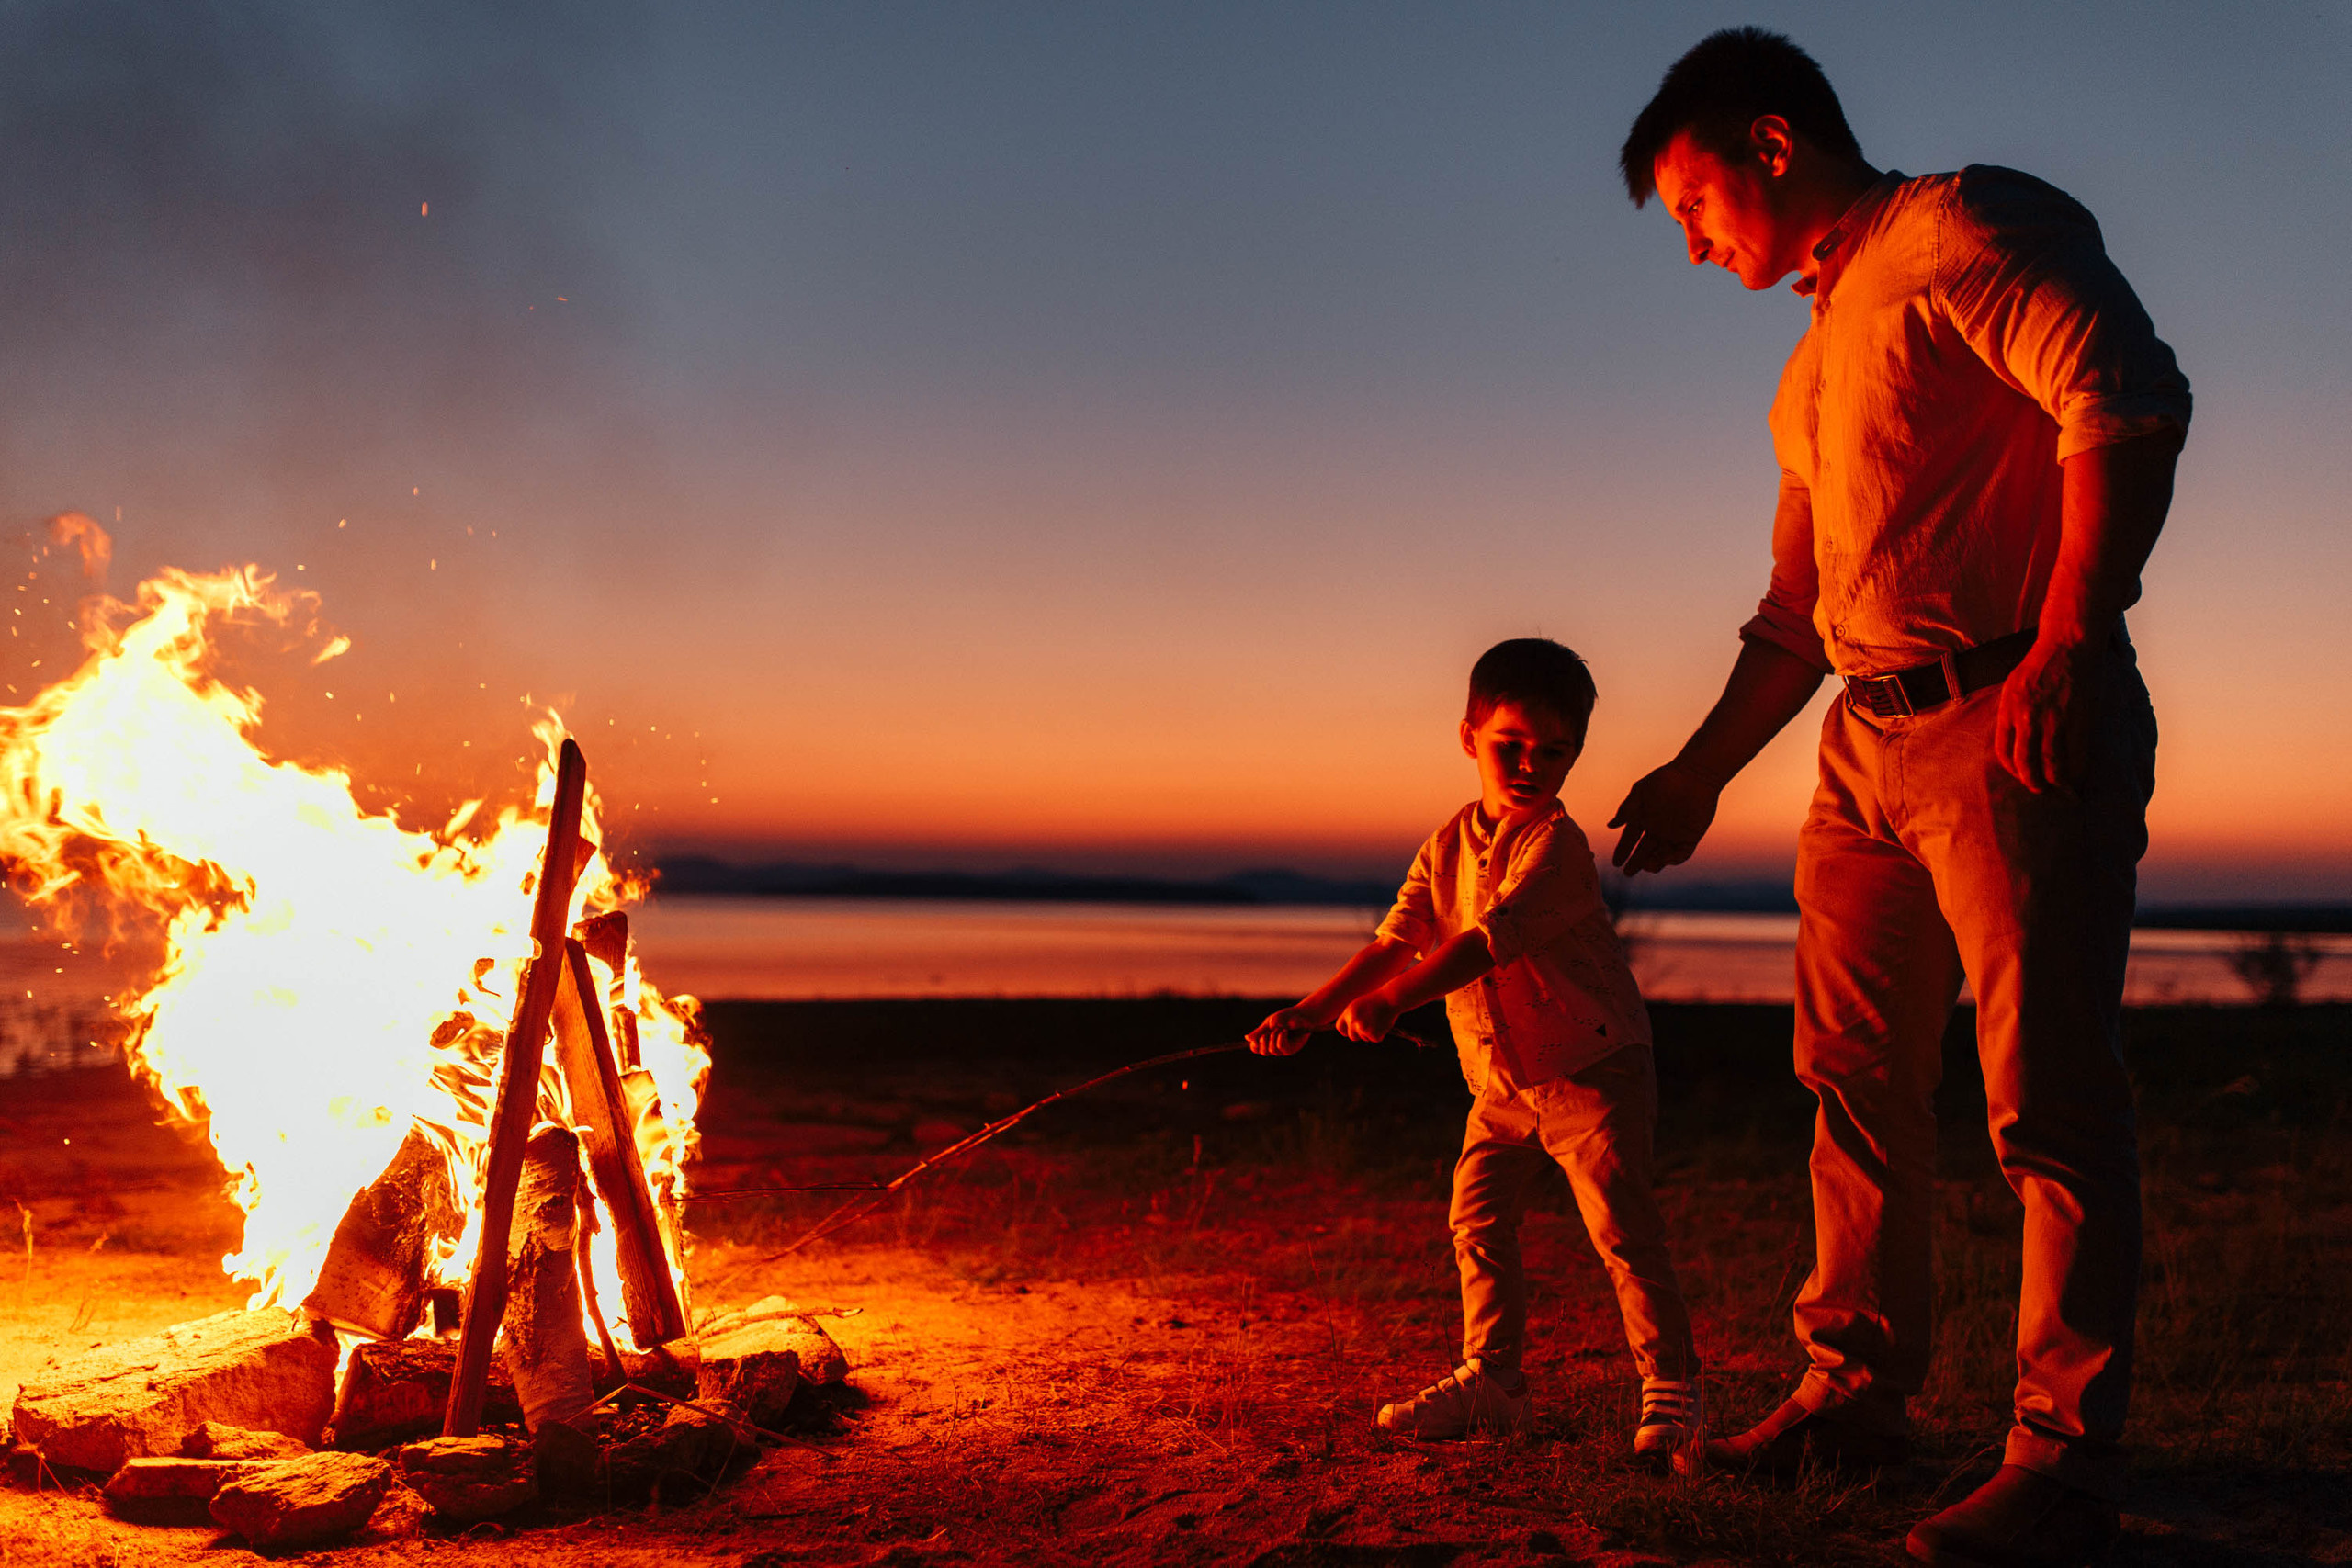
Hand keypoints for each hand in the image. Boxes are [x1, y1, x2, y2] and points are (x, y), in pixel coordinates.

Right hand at [1247, 1005, 1319, 1055]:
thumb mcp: (1270, 1023)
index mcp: (1266, 1040)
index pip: (1255, 1049)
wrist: (1301, 1015)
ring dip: (1274, 1037)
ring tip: (1280, 1028)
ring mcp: (1283, 1049)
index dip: (1254, 1045)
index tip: (1256, 1037)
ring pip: (1272, 1050)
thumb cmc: (1286, 1017)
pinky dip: (1281, 1038)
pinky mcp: (1291, 1049)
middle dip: (1264, 1039)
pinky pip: (1281, 1048)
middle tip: (1270, 1030)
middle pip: (1262, 1052)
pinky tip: (1285, 1030)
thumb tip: (1246, 1038)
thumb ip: (1259, 1031)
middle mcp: (1274, 1046)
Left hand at [1335, 993, 1399, 1042]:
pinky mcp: (1373, 1034)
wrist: (1390, 998)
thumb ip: (1352, 1016)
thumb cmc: (1376, 1001)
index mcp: (1348, 1013)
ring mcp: (1362, 1028)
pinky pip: (1375, 1039)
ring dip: (1371, 1033)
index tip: (1351, 1032)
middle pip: (1352, 1036)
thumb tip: (1349, 1028)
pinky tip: (1383, 1024)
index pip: (1340, 1027)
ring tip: (1379, 1020)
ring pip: (1364, 1038)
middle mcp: (1353, 1021)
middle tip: (1370, 1026)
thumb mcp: (1359, 1005)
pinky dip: (1380, 1034)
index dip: (1345, 1031)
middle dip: (1360, 1035)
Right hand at [1608, 761, 1721, 873]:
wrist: (1695, 775)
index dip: (1623, 851)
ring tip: (1647, 866)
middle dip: (1636, 863)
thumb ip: (1626, 809)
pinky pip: (1681, 853)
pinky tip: (1665, 859)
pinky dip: (1673, 859)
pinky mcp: (1690, 837)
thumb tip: (1610, 825)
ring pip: (1661, 856)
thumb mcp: (1640, 792)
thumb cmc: (1666, 779)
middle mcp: (1657, 829)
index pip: (1630, 839)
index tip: (1616, 863)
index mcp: (1644, 818)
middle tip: (1628, 873)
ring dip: (1653, 863)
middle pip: (1644, 851)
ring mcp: (1674, 834)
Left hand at [1994, 637, 2097, 792]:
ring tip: (2059, 788)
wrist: (2068, 644)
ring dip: (2055, 781)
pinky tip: (2078, 778)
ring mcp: (2054, 718)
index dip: (2012, 770)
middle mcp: (2028, 716)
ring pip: (2052, 763)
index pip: (2003, 752)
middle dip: (2032, 783)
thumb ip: (2011, 714)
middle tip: (2040, 790)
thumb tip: (2013, 741)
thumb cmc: (2040, 666)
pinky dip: (2078, 770)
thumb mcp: (2013, 687)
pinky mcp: (2078, 717)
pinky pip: (2077, 753)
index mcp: (2009, 709)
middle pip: (2025, 763)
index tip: (2021, 775)